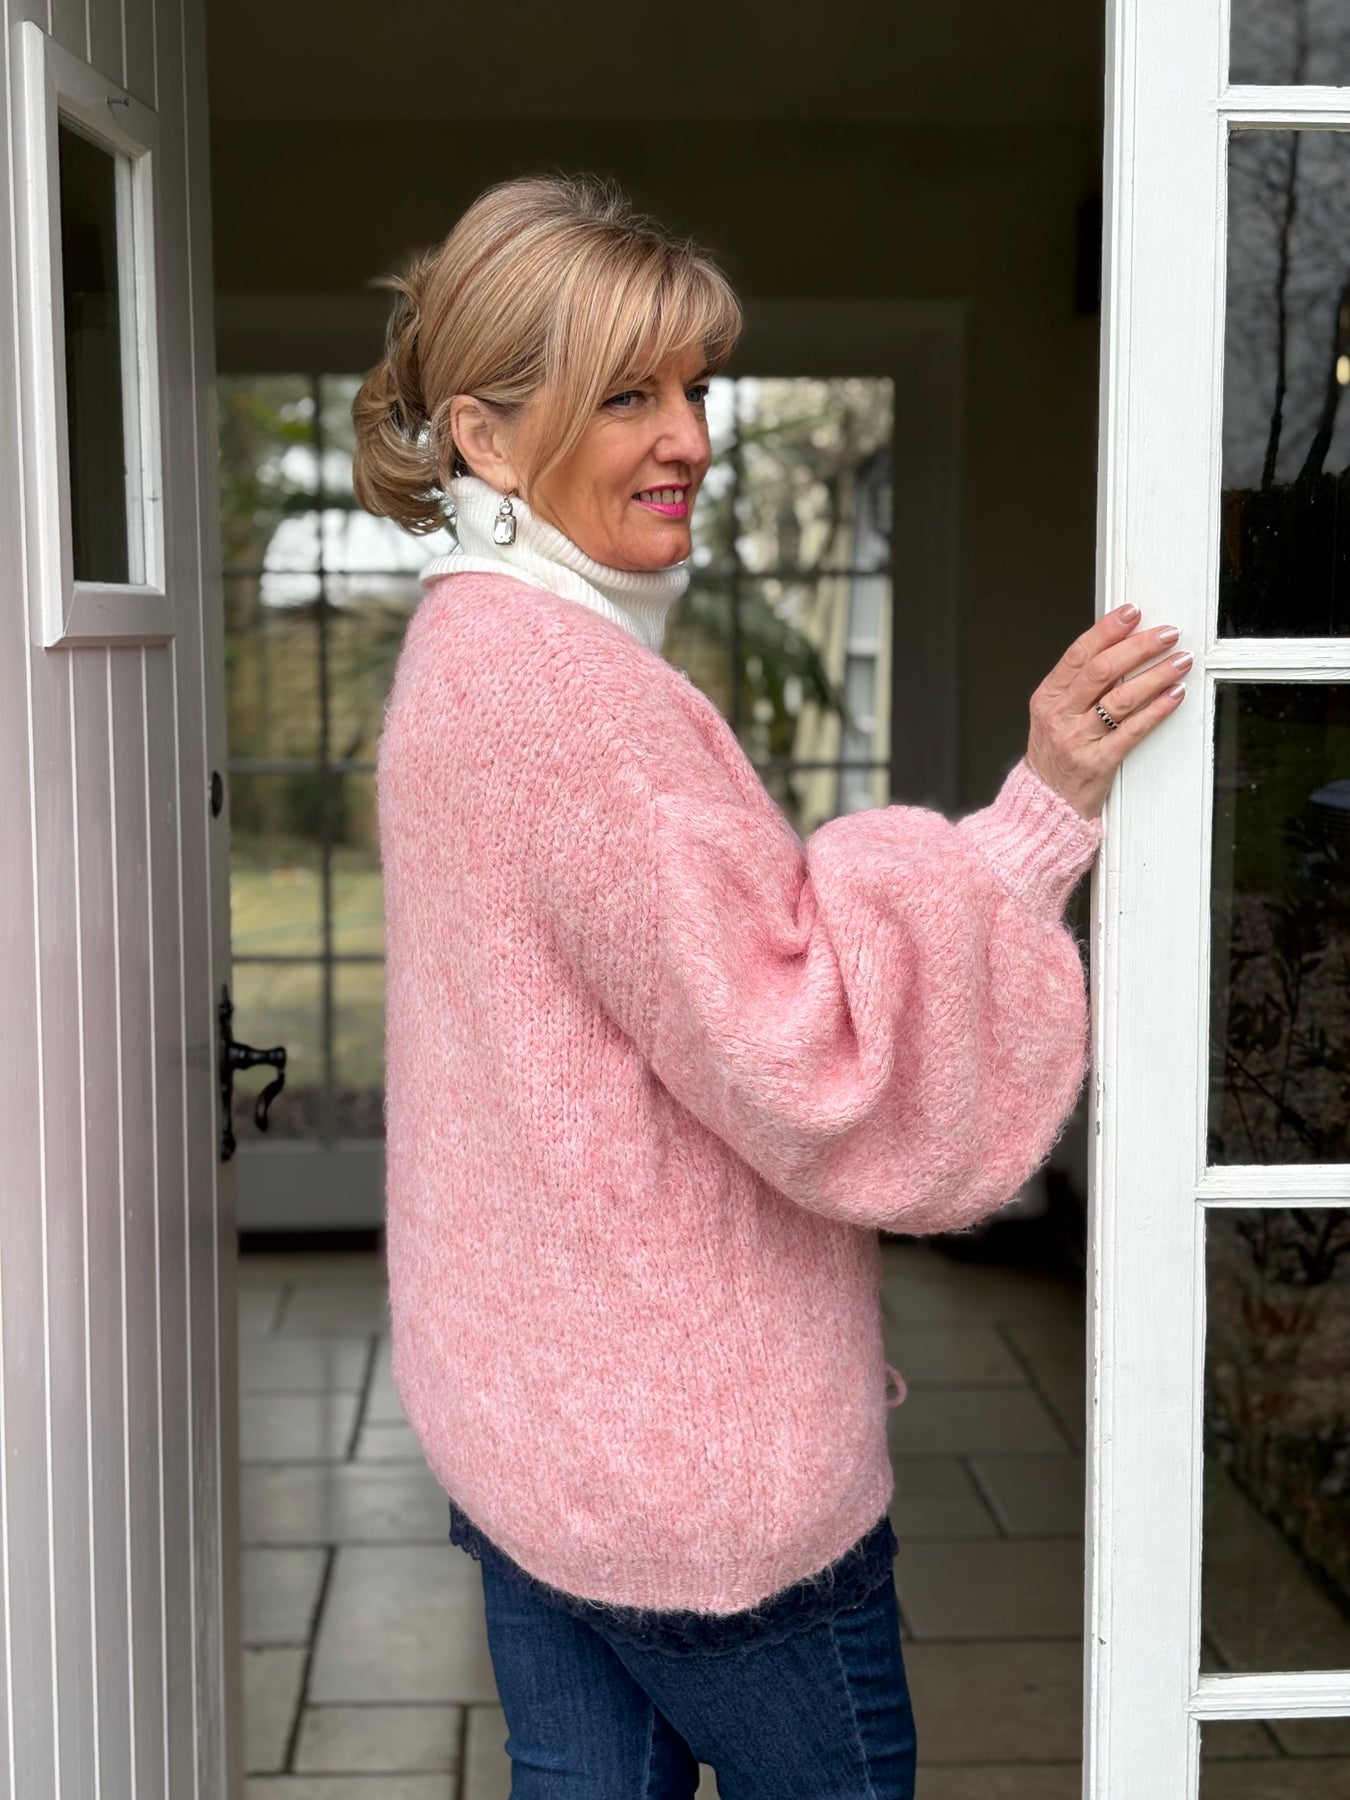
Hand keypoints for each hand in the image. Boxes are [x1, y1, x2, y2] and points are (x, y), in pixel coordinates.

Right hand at [1024, 603, 1189, 819]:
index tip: (1133, 612)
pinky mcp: (1097, 764)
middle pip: (1102, 670)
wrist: (1043, 806)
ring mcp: (1076, 741)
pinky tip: (1174, 695)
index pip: (1078, 654)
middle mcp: (1059, 716)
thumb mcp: (1053, 716)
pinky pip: (1133, 730)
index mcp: (1047, 698)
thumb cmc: (1055, 757)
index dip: (1108, 630)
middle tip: (1168, 634)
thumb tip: (1121, 650)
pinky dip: (1157, 710)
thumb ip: (1079, 687)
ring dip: (1157, 675)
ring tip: (1181, 661)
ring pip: (1121, 698)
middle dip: (1140, 647)